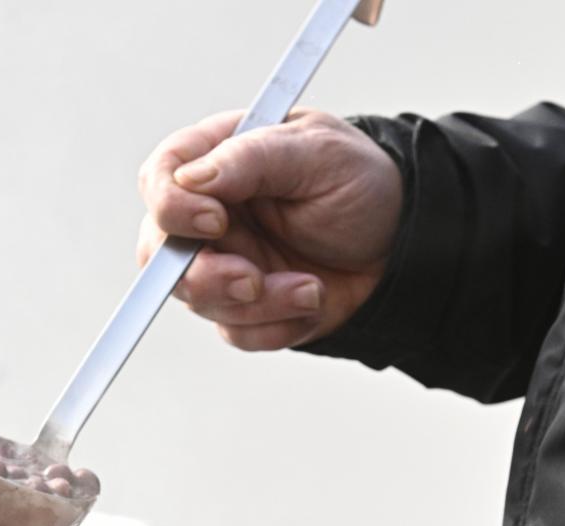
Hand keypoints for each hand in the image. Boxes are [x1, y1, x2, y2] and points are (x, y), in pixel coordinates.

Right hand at [136, 109, 401, 350]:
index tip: (214, 221)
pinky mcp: (248, 307)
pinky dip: (276, 326)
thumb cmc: (361, 183)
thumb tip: (193, 178)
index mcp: (218, 160)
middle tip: (253, 281)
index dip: (172, 206)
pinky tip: (311, 301)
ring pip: (200, 300)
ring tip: (311, 288)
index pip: (160, 180)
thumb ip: (252, 159)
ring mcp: (226, 263)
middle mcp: (210, 215)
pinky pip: (236, 332)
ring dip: (258, 304)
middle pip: (161, 254)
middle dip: (206, 276)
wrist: (404, 242)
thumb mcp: (317, 153)